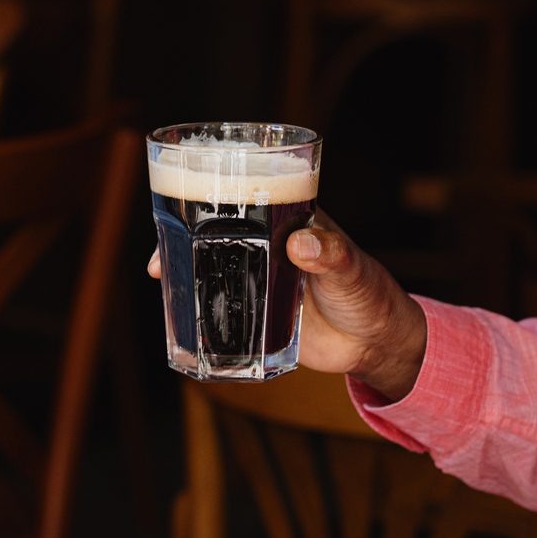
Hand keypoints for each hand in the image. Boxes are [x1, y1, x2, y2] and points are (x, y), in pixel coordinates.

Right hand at [145, 214, 427, 400]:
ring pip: (214, 267)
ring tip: (162, 278)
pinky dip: (200, 308)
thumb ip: (332, 255)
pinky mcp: (257, 314)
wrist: (375, 343)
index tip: (183, 201)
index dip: (212, 194)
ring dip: (187, 271)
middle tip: (161, 254)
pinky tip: (180, 314)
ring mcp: (259, 278)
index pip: (247, 194)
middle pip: (218, 231)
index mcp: (289, 220)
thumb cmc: (370, 293)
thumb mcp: (352, 270)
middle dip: (185, 236)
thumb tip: (302, 244)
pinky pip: (222, 307)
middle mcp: (268, 245)